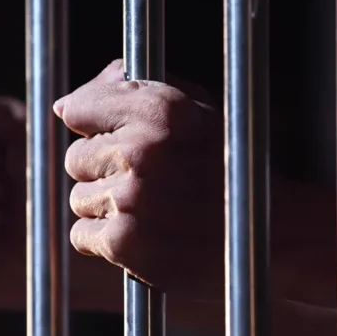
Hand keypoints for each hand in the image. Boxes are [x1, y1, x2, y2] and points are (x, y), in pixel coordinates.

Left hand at [55, 59, 224, 298]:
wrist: (270, 235)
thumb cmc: (229, 167)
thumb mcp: (195, 110)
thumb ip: (134, 92)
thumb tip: (66, 105)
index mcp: (158, 109)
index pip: (79, 107)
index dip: (89, 125)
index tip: (101, 136)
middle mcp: (141, 150)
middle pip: (76, 159)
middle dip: (102, 171)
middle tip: (145, 182)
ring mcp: (130, 198)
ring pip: (79, 199)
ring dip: (105, 208)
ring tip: (151, 210)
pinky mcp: (124, 243)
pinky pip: (81, 235)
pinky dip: (104, 240)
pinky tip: (143, 234)